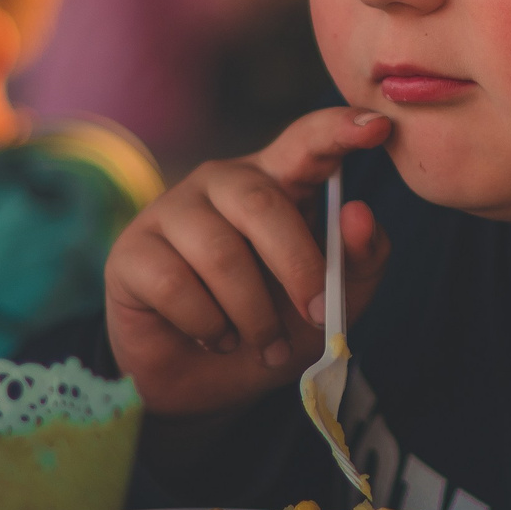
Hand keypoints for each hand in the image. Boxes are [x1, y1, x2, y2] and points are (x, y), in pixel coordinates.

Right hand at [106, 106, 393, 416]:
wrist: (205, 382)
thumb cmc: (274, 325)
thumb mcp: (334, 301)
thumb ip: (360, 259)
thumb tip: (358, 214)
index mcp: (277, 181)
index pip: (305, 142)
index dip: (338, 130)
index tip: (377, 126)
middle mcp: (221, 183)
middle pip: (262, 204)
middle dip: (298, 268)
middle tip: (317, 317)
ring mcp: (171, 211)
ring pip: (221, 254)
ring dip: (253, 314)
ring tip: (263, 342)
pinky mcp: (132, 251)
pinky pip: (175, 284)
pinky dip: (208, 325)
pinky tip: (212, 336)